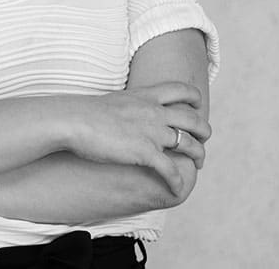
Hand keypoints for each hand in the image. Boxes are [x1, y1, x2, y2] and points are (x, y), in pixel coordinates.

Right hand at [66, 82, 210, 196]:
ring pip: (189, 144)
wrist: (74, 121)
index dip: (194, 98)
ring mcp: (152, 132)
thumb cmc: (86, 112)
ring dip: (199, 155)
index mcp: (146, 96)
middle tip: (203, 139)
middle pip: (193, 119)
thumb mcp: (115, 100)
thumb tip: (131, 111)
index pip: (181, 90)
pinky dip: (177, 181)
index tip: (197, 107)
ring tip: (199, 163)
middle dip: (204, 130)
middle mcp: (154, 112)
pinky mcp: (145, 152)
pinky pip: (171, 170)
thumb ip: (131, 105)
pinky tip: (176, 188)